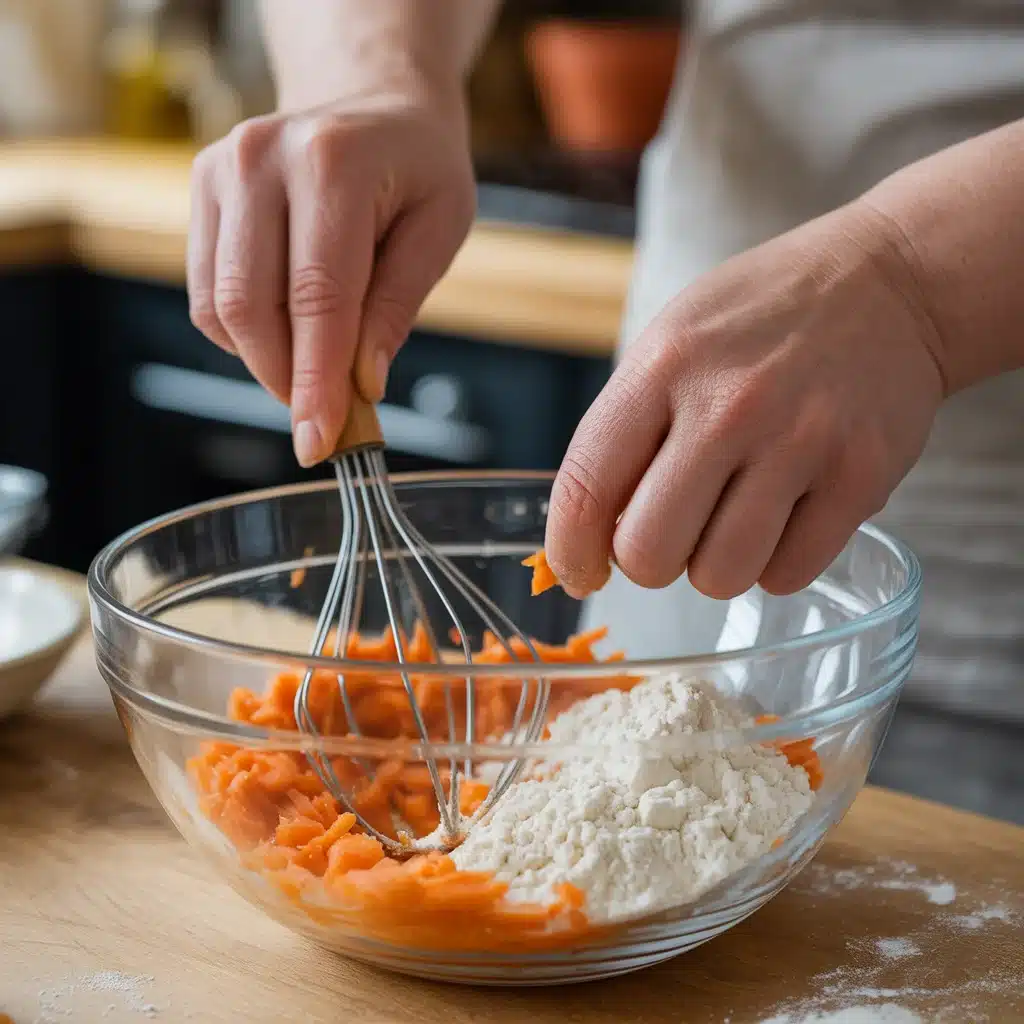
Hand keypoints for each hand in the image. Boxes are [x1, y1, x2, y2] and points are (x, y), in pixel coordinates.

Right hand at [187, 94, 474, 465]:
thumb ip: (396, 306)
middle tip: (325, 418)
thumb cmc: (417, 166)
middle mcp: (260, 159)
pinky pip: (208, 292)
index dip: (316, 380)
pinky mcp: (201, 190)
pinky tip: (289, 327)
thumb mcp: (440, 229)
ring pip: (221, 307)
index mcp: (333, 164)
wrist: (373, 99)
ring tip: (316, 366)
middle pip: (252, 307)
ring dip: (265, 361)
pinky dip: (245, 333)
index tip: (319, 441)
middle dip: (286, 380)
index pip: (317, 298)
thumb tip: (361, 384)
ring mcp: (219, 170)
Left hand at [545, 204, 946, 599]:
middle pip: (649, 554)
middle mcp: (728, 407)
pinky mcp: (861, 478)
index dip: (570, 551)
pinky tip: (784, 516)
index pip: (586, 490)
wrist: (886, 282)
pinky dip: (776, 563)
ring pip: (720, 576)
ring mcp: (800, 443)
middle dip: (649, 560)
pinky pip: (787, 574)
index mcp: (663, 368)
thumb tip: (587, 533)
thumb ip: (624, 431)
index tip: (580, 570)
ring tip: (733, 517)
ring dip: (715, 565)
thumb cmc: (759, 320)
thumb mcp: (670, 343)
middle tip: (672, 531)